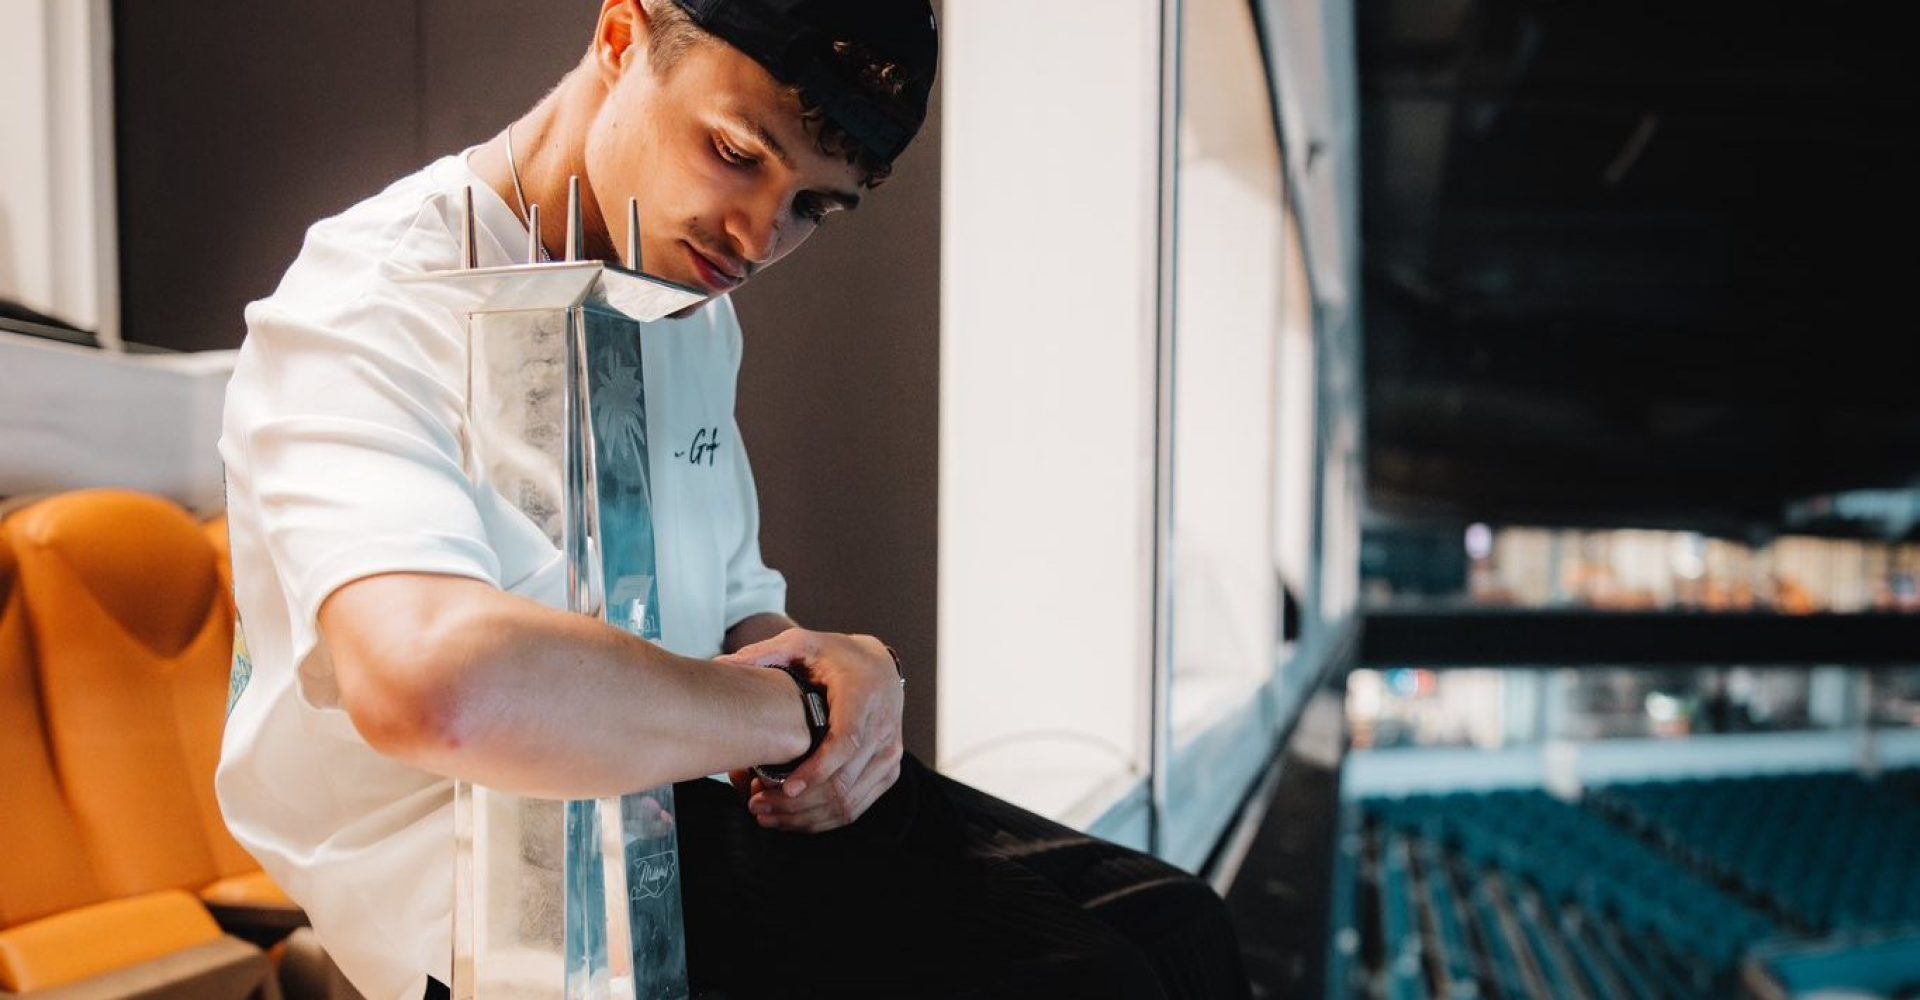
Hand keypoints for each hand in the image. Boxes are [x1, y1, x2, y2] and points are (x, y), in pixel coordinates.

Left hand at [719, 628, 903, 831]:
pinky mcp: (887, 771)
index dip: (817, 770)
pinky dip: (822, 820)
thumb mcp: (804, 644)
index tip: (784, 786)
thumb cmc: (837, 656)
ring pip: (850, 802)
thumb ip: (766, 653)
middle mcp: (883, 729)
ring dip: (805, 816)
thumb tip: (721, 664)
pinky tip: (790, 818)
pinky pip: (857, 807)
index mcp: (863, 696)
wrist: (880, 666)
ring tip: (765, 813)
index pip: (846, 742)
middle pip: (844, 781)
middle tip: (756, 803)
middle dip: (798, 801)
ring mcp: (889, 754)